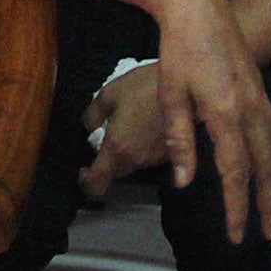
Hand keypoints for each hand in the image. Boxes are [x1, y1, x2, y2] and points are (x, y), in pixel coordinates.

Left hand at [78, 66, 167, 193]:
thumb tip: (88, 127)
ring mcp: (157, 159)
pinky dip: (142, 148)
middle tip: (103, 140)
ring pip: (133, 165)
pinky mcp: (171, 153)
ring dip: (126, 154)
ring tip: (126, 128)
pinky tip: (143, 127)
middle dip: (106, 163)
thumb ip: (93, 115)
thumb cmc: (146, 87)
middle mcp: (138, 159)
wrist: (186, 86)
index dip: (87, 183)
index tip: (83, 171)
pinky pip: (149, 157)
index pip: (98, 183)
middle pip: (116, 174)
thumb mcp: (109, 94)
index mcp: (118, 147)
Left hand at [142, 0, 270, 244]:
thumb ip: (179, 140)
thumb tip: (184, 182)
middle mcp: (252, 110)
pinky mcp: (261, 92)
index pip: (235, 173)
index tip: (236, 234)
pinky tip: (268, 167)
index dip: (236, 206)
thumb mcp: (170, 94)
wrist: (201, 8)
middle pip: (266, 168)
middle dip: (268, 204)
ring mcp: (261, 100)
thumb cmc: (179, 50)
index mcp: (226, 114)